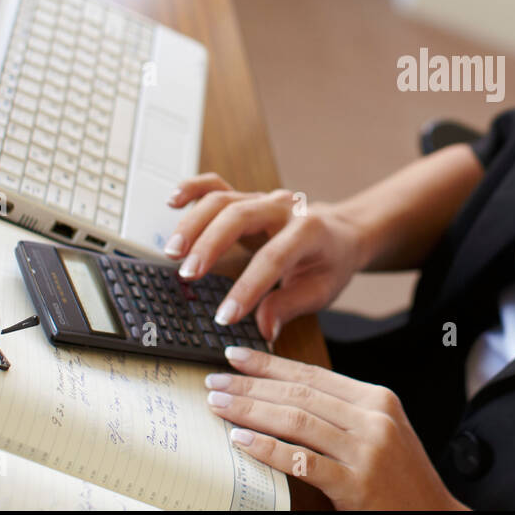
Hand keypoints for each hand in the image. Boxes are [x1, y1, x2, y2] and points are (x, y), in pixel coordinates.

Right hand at [165, 173, 369, 342]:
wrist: (341, 233)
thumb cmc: (330, 262)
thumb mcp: (322, 289)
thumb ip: (290, 306)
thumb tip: (263, 328)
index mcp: (309, 231)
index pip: (273, 257)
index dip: (247, 287)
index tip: (224, 316)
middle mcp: (283, 208)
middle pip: (240, 216)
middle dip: (210, 244)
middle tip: (187, 275)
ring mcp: (262, 198)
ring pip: (222, 199)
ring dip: (193, 223)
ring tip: (172, 252)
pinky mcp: (246, 198)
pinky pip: (216, 185)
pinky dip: (193, 190)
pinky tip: (172, 201)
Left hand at [206, 346, 468, 509]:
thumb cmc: (402, 478)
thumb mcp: (380, 433)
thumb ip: (343, 412)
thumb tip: (288, 395)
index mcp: (378, 400)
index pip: (313, 374)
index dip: (271, 364)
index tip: (236, 356)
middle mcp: (373, 419)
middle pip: (300, 393)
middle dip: (251, 385)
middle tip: (215, 381)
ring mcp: (366, 451)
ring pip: (297, 421)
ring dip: (251, 411)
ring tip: (219, 406)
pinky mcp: (357, 484)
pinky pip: (303, 461)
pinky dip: (268, 449)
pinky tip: (242, 441)